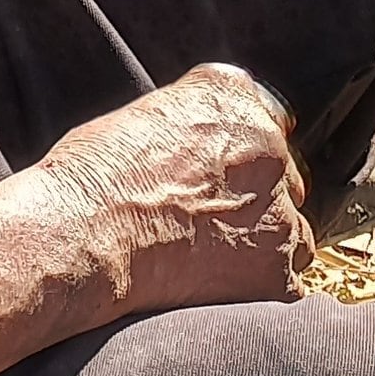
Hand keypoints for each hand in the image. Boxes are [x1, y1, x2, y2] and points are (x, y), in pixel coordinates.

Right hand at [29, 63, 311, 330]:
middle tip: (204, 216)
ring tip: (207, 253)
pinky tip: (216, 282)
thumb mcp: (148, 114)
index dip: (239, 151)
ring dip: (261, 238)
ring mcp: (279, 207)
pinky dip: (260, 283)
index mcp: (231, 92)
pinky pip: (288, 277)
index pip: (262, 118)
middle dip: (253, 193)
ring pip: (288, 225)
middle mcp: (266, 142)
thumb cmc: (95, 172)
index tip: (220, 172)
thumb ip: (194, 121)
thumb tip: (205, 149)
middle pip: (279, 171)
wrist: (86, 231)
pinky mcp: (279, 269)